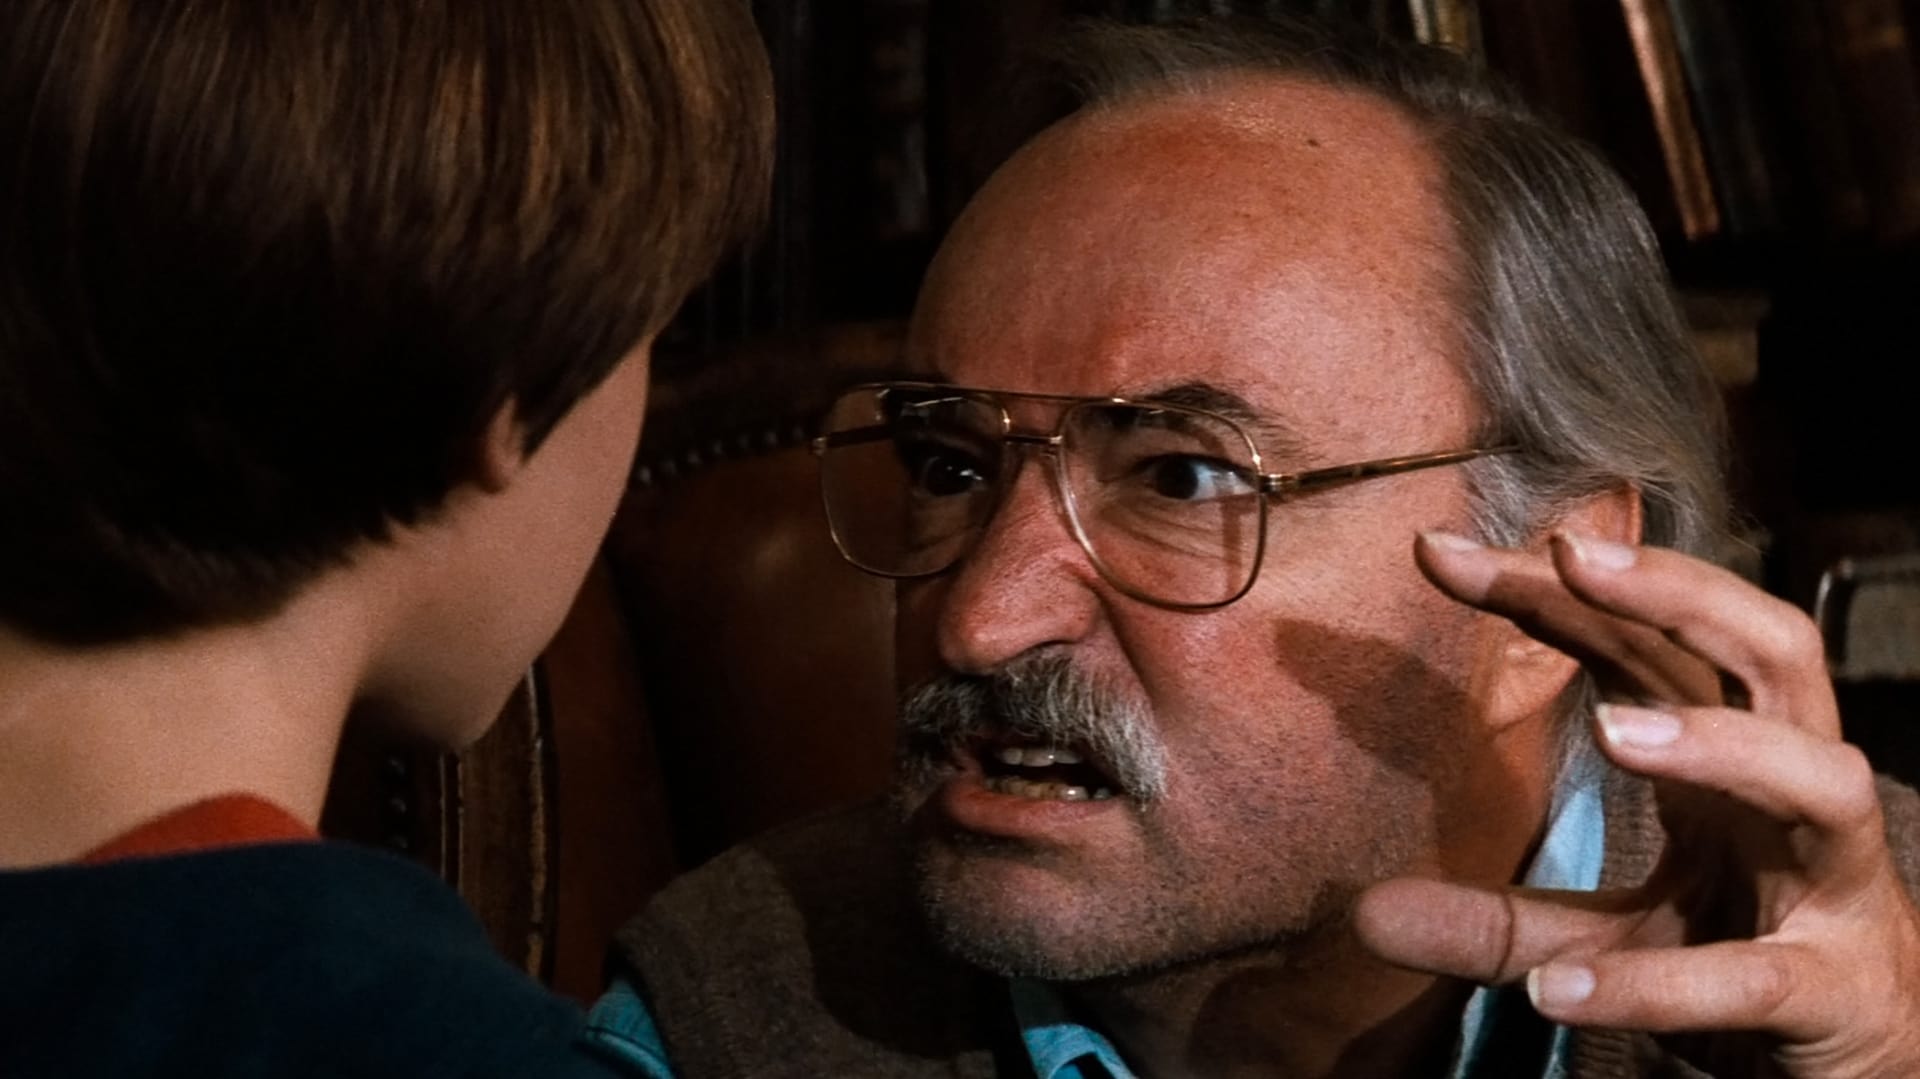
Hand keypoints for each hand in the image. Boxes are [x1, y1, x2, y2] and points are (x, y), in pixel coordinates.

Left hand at [1354, 530, 1919, 1077]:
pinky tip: (1554, 991)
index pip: (1650, 643)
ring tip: (1610, 732)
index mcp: (1733, 758)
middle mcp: (1792, 794)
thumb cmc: (1742, 960)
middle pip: (1772, 655)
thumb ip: (1495, 920)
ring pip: (1816, 781)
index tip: (1437, 551)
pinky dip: (1653, 985)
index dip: (1556, 590)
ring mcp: (1828, 887)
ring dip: (1720, 746)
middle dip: (1682, 594)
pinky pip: (1751, 979)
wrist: (1868, 1070)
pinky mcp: (1829, 992)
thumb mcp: (1605, 934)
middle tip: (1570, 554)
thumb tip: (1365, 914)